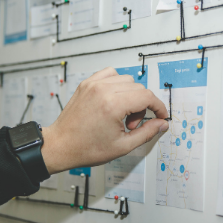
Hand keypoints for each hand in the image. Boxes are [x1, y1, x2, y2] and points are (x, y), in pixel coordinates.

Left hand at [40, 67, 168, 173]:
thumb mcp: (122, 146)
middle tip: (131, 125)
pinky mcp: (86, 84)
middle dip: (142, 106)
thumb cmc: (86, 148)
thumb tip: (161, 123)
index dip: (158, 107)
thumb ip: (147, 133)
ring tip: (121, 115)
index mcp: (112, 105)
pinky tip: (114, 100)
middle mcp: (103, 90)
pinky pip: (110, 74)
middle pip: (138, 88)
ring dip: (130, 95)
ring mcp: (93, 84)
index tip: (160, 115)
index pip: (147, 97)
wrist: (61, 145)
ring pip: (126, 80)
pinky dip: (117, 84)